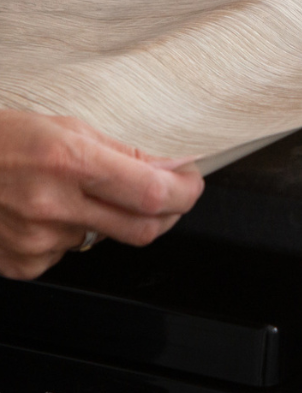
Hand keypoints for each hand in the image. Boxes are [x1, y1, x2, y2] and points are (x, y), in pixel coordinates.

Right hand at [0, 111, 203, 279]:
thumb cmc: (1, 139)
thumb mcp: (66, 127)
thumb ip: (122, 152)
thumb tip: (170, 167)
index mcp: (70, 162)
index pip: (152, 193)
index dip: (184, 192)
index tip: (192, 181)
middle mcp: (54, 206)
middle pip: (143, 229)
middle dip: (169, 212)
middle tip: (172, 194)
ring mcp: (37, 242)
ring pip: (105, 237)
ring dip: (109, 217)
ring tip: (77, 190)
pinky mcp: (23, 265)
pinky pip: (69, 251)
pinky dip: (72, 231)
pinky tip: (47, 209)